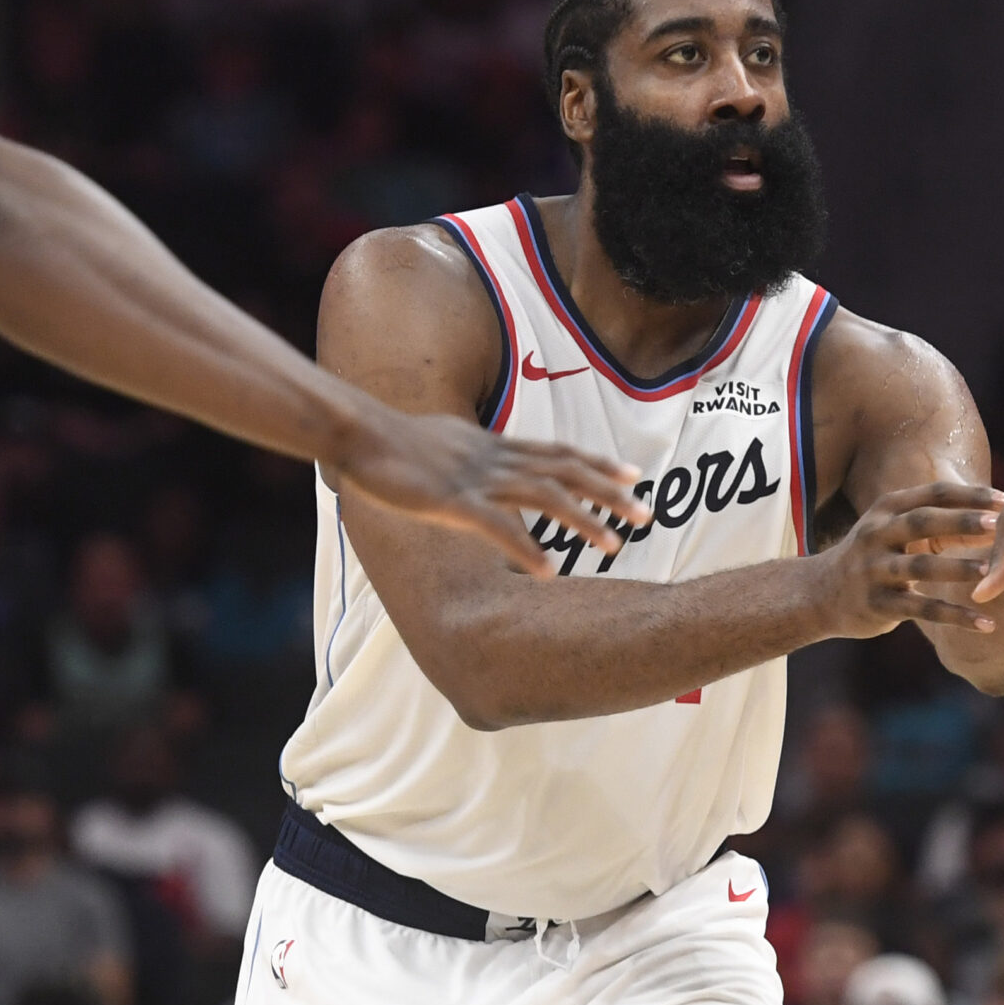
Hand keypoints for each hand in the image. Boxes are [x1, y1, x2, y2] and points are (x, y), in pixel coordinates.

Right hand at [332, 407, 649, 576]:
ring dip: (583, 520)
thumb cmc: (393, 441)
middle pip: (565, 471)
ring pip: (544, 495)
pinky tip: (549, 571)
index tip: (633, 475)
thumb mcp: (445, 443)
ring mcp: (475, 479)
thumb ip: (472, 456)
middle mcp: (494, 459)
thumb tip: (484, 463)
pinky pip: (498, 526)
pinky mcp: (451, 501)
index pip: (557, 452)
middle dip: (609, 492)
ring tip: (614, 545)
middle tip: (646, 513)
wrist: (357, 433)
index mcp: (493, 446)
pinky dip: (527, 548)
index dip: (598, 463)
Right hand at [819, 482, 1003, 638]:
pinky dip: (956, 616)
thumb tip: (992, 512)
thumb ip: (931, 520)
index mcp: (886, 509)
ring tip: (992, 573)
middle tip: (1001, 524)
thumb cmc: (872, 557)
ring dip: (958, 568)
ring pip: (921, 566)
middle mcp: (877, 534)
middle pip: (924, 522)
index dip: (970, 495)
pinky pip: (922, 609)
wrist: (818, 594)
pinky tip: (985, 623)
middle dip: (963, 521)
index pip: (933, 494)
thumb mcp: (890, 528)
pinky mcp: (878, 604)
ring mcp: (874, 569)